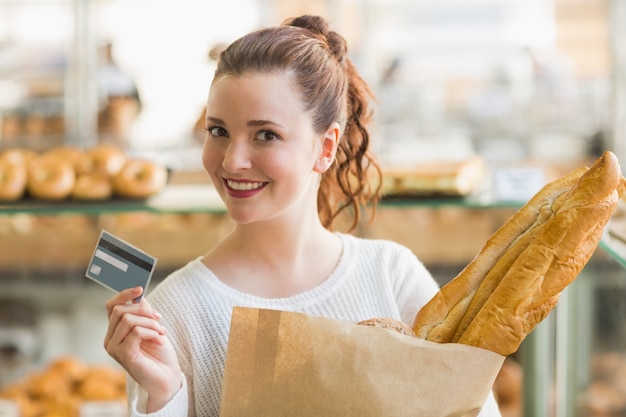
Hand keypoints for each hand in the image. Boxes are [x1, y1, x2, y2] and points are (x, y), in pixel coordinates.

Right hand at [104, 286, 181, 411]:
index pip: (111, 306)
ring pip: (128, 320)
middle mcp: (110, 339)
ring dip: (150, 323)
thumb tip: (139, 295)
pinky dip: (151, 333)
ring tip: (161, 332)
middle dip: (144, 311)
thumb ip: (143, 312)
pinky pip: (136, 332)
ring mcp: (114, 348)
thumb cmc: (159, 353)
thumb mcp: (151, 327)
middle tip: (159, 318)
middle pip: (120, 310)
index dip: (124, 294)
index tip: (140, 289)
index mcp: (115, 331)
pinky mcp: (123, 355)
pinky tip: (159, 340)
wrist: (167, 377)